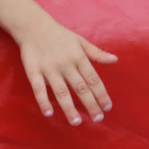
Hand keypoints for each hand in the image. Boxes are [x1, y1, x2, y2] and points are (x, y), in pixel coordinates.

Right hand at [0, 0, 116, 124]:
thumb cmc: (60, 35)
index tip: (107, 107)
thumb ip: (97, 53)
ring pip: (61, 91)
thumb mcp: (80, 41)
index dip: (101, 93)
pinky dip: (43, 101)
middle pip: (80, 87)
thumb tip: (115, 60)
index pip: (93, 78)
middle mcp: (65, 64)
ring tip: (76, 122)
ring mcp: (49, 68)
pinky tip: (49, 113)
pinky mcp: (34, 70)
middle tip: (98, 119)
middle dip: (90, 104)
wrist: (34, 26)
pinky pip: (39, 88)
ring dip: (69, 107)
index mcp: (78, 56)